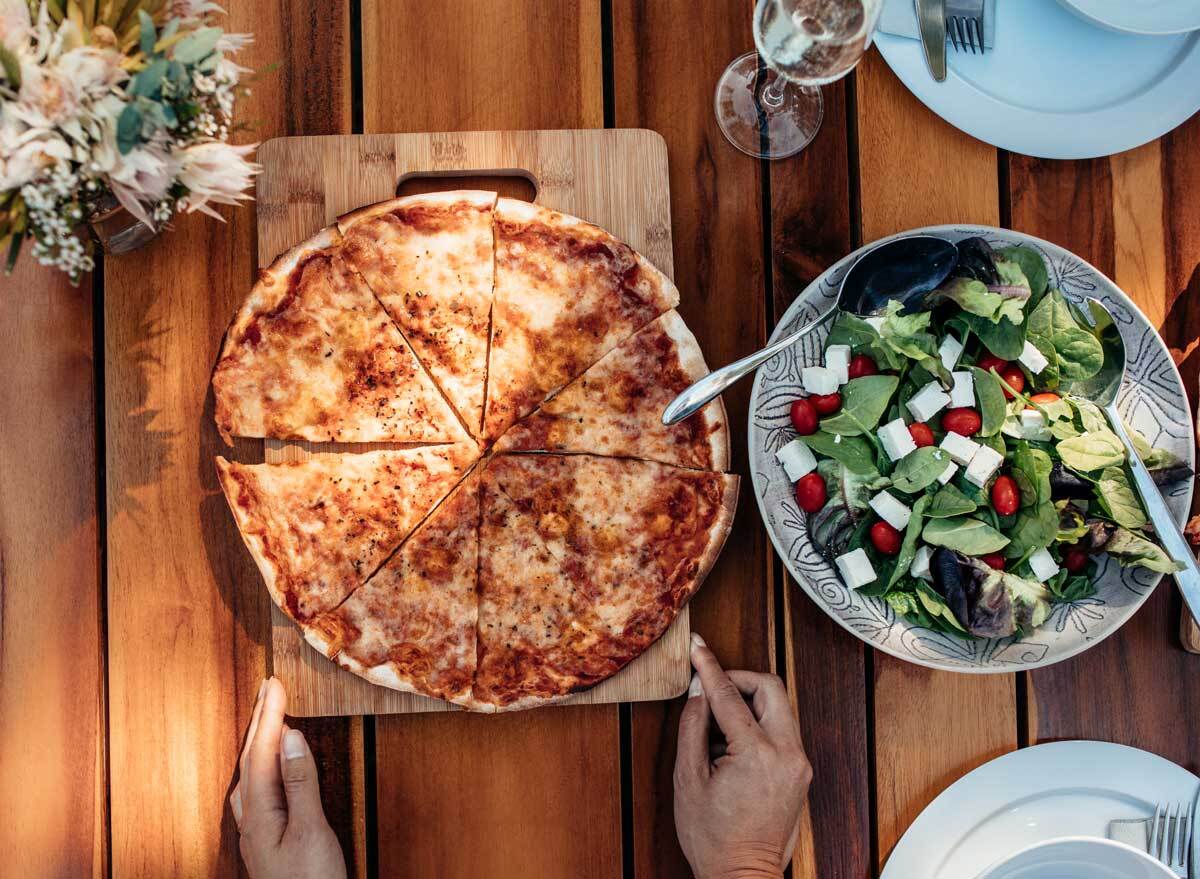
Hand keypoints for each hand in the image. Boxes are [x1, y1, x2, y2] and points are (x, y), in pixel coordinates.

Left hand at [230, 678, 346, 878]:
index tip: (275, 683)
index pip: (262, 752)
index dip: (270, 715)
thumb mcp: (312, 831)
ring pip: (252, 776)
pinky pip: (258, 791)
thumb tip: (291, 738)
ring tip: (267, 718)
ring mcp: (257, 833)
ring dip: (259, 742)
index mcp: (260, 814)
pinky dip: (264, 767)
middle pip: (252, 760)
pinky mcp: (267, 842)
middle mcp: (252, 821)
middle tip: (269, 688)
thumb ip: (301, 783)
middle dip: (261, 721)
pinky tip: (270, 770)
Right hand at [673, 634, 811, 878]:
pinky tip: (732, 740)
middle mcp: (787, 753)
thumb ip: (693, 726)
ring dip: (749, 700)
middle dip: (738, 678)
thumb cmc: (713, 838)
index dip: (708, 668)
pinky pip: (781, 728)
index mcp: (758, 754)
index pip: (730, 695)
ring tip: (717, 720)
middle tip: (711, 686)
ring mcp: (799, 763)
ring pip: (779, 705)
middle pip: (769, 686)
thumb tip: (698, 691)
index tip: (697, 647)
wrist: (742, 876)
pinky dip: (758, 721)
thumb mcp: (687, 779)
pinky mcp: (801, 771)